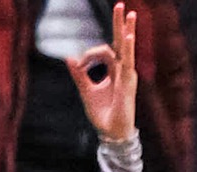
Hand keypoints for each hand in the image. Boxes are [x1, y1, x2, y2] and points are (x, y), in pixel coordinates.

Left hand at [68, 3, 138, 142]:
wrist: (111, 133)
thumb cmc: (102, 114)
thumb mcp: (86, 90)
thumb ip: (79, 74)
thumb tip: (68, 56)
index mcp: (114, 72)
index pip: (105, 51)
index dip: (88, 54)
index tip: (77, 64)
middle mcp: (123, 71)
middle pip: (121, 43)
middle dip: (120, 24)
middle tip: (120, 4)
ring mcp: (127, 76)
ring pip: (126, 48)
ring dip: (126, 29)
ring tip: (127, 13)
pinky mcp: (127, 82)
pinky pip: (127, 61)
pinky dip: (128, 48)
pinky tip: (127, 36)